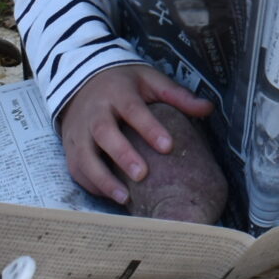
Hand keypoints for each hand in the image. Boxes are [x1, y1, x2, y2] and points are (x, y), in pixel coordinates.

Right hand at [57, 63, 215, 201]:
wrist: (82, 79)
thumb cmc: (124, 84)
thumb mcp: (150, 81)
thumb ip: (177, 95)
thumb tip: (208, 108)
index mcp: (118, 93)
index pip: (133, 110)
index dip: (149, 128)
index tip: (168, 146)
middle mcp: (95, 112)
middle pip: (104, 133)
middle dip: (122, 154)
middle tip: (143, 175)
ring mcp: (79, 131)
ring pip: (85, 156)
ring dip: (102, 178)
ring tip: (125, 198)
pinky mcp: (70, 147)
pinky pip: (76, 169)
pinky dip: (91, 184)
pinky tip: (110, 196)